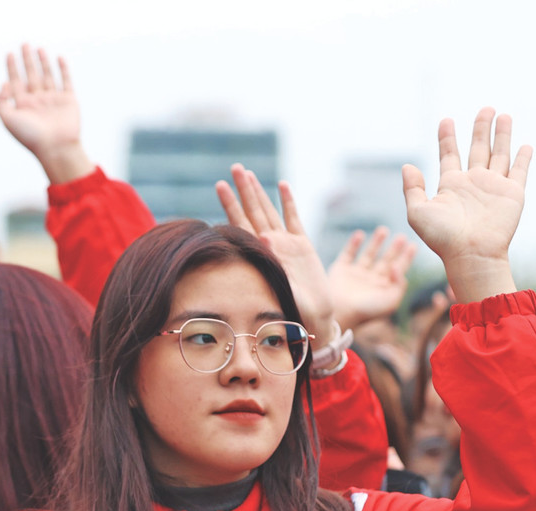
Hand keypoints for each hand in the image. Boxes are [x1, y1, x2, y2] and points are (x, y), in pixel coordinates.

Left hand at [0, 45, 91, 184]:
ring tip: (39, 49)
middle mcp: (38, 100)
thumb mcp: (8, 120)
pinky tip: (59, 58)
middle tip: (24, 44)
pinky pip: (66, 81)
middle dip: (27, 60)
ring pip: (47, 76)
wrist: (56, 148)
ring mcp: (53, 99)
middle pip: (30, 75)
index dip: (12, 67)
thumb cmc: (31, 137)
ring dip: (43, 62)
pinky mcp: (68, 100)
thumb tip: (3, 83)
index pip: (15, 81)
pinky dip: (63, 70)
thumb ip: (0, 101)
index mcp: (23, 105)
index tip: (9, 54)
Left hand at [216, 165, 335, 344]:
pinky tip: (281, 184)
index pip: (241, 224)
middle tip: (234, 167)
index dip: (231, 204)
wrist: (314, 318)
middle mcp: (270, 245)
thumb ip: (272, 264)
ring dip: (259, 192)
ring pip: (269, 211)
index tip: (220, 185)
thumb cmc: (293, 310)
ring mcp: (286, 243)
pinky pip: (294, 218)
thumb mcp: (280, 288)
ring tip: (248, 172)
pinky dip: (288, 201)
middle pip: (253, 211)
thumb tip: (263, 239)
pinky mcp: (303, 245)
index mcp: (260, 255)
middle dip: (244, 189)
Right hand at [327, 228, 416, 329]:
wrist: (340, 312)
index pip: (398, 270)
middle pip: (385, 261)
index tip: (413, 245)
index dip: (406, 258)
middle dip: (394, 249)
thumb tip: (397, 267)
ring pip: (368, 255)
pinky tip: (360, 234)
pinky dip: (353, 244)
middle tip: (402, 237)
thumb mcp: (391, 301)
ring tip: (384, 230)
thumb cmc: (367, 310)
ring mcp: (355, 275)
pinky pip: (348, 253)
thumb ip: (399, 284)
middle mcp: (370, 281)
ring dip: (376, 242)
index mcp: (383, 289)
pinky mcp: (340, 270)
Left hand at [402, 109, 529, 301]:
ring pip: (499, 154)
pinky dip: (523, 158)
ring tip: (503, 115)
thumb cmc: (443, 238)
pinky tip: (525, 145)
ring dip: (502, 135)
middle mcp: (473, 183)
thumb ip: (412, 189)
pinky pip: (519, 171)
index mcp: (451, 186)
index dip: (447, 137)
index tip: (446, 119)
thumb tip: (407, 166)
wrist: (472, 254)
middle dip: (481, 128)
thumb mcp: (418, 213)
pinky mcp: (513, 194)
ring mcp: (494, 188)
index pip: (449, 154)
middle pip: (478, 148)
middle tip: (485, 108)